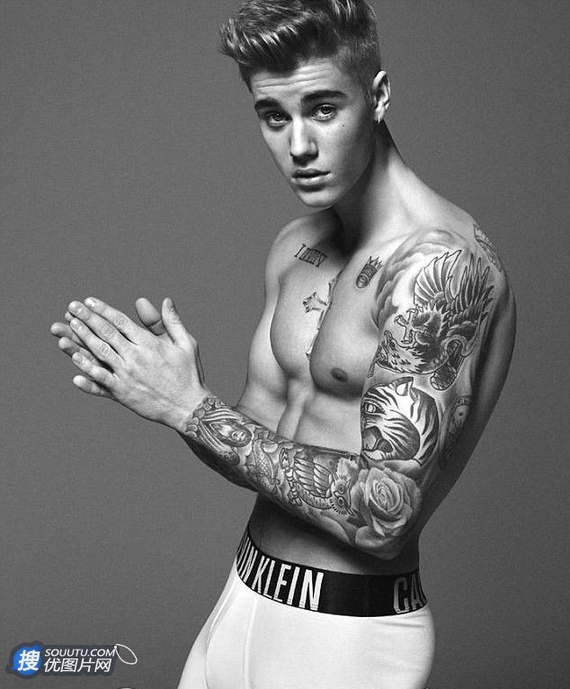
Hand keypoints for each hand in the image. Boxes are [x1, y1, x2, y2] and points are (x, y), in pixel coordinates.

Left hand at [52, 297, 210, 430]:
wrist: (188, 407)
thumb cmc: (189, 373)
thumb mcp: (186, 343)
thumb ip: (172, 322)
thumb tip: (166, 300)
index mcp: (150, 344)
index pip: (121, 322)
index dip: (103, 310)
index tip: (89, 301)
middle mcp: (135, 358)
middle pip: (106, 333)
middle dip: (87, 318)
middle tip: (72, 307)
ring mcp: (127, 376)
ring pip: (99, 353)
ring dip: (82, 338)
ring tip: (68, 326)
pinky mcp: (122, 393)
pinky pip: (100, 380)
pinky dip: (87, 370)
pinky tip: (74, 360)